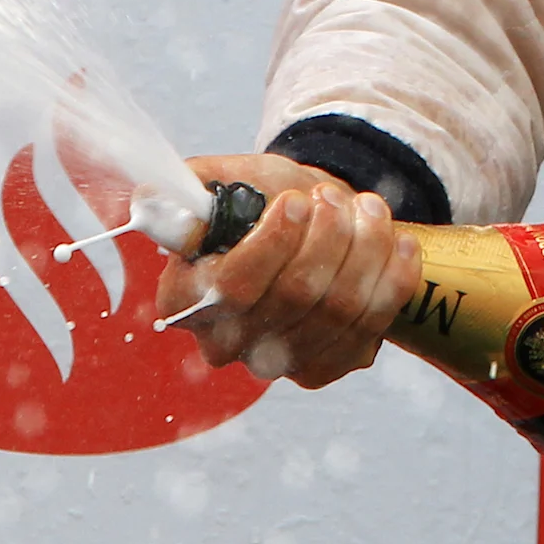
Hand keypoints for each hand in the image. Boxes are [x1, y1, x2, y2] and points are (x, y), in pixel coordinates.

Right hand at [151, 154, 421, 389]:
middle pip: (295, 296)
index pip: (233, 287)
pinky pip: (373, 325)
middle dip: (329, 236)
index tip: (298, 200)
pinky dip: (392, 277)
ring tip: (366, 207)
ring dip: (366, 247)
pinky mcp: (327, 365)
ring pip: (341, 308)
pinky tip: (395, 242)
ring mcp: (278, 361)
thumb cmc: (262, 198)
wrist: (315, 223)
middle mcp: (226, 341)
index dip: (274, 243)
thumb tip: (147, 198)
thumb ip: (194, 187)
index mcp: (186, 298)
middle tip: (335, 197)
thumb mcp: (227, 178)